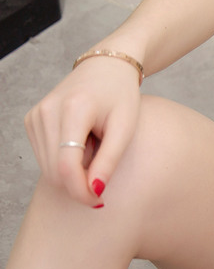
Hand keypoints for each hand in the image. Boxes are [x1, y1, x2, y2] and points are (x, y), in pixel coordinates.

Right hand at [24, 55, 141, 205]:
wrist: (107, 67)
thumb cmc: (121, 96)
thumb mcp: (125, 127)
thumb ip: (109, 160)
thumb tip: (94, 191)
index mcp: (73, 109)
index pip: (66, 165)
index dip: (81, 190)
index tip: (99, 201)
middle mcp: (47, 111)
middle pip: (54, 171)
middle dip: (79, 182)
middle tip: (105, 170)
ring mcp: (35, 115)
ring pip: (47, 168)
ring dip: (73, 170)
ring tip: (96, 148)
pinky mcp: (32, 120)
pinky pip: (46, 156)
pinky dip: (65, 159)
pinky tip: (84, 143)